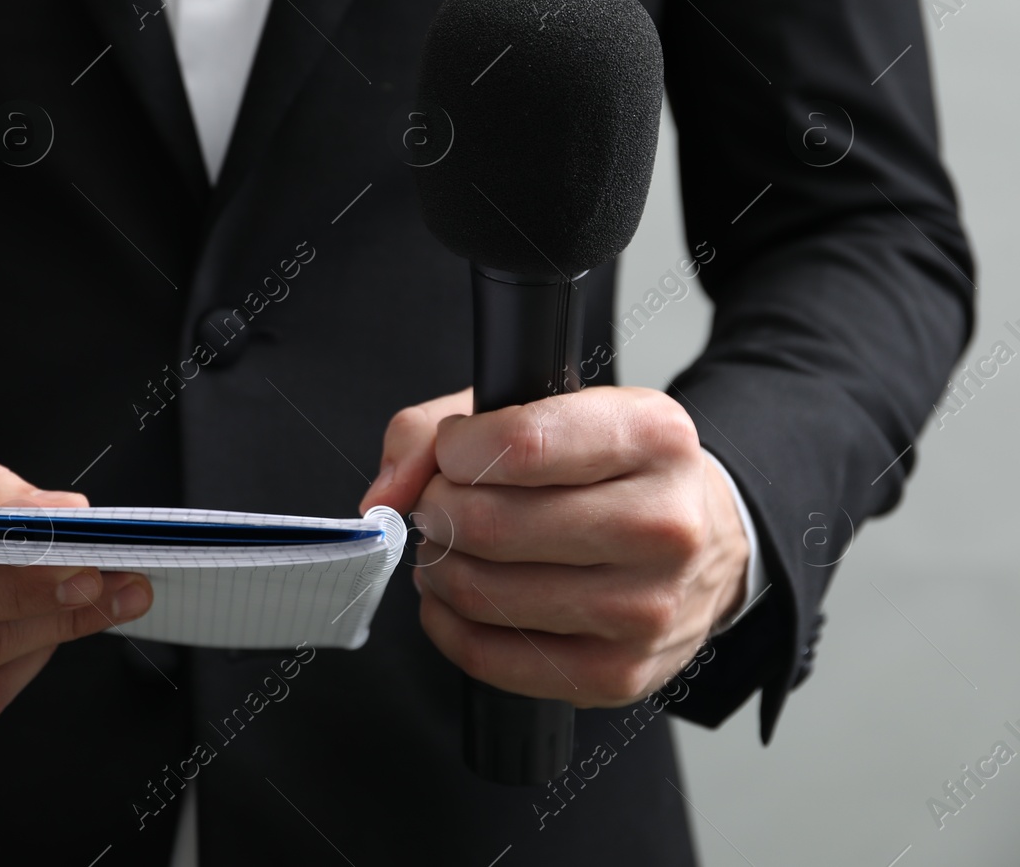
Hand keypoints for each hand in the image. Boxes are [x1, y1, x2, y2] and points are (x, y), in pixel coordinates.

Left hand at [360, 387, 746, 707]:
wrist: (700, 539)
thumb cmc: (606, 469)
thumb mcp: (536, 411)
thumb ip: (435, 431)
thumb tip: (384, 497)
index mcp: (653, 437)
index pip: (521, 444)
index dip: (457, 451)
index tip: (452, 453)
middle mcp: (663, 524)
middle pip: (492, 525)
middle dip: (439, 511)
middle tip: (442, 505)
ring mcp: (646, 608)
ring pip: (484, 593)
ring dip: (439, 567)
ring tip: (450, 547)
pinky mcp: (618, 673)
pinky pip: (490, 659)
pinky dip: (449, 625)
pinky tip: (458, 597)